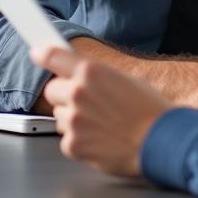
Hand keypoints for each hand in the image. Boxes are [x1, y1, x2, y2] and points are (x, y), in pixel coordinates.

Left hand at [31, 45, 170, 176]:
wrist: (160, 140)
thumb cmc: (149, 110)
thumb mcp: (126, 79)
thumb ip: (96, 75)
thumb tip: (79, 73)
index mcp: (92, 72)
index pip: (54, 56)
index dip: (43, 54)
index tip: (37, 52)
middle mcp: (78, 93)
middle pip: (52, 90)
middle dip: (65, 94)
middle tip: (86, 101)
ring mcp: (73, 121)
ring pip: (59, 116)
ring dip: (72, 118)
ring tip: (100, 122)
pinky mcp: (72, 145)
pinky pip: (67, 138)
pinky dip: (80, 139)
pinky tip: (100, 137)